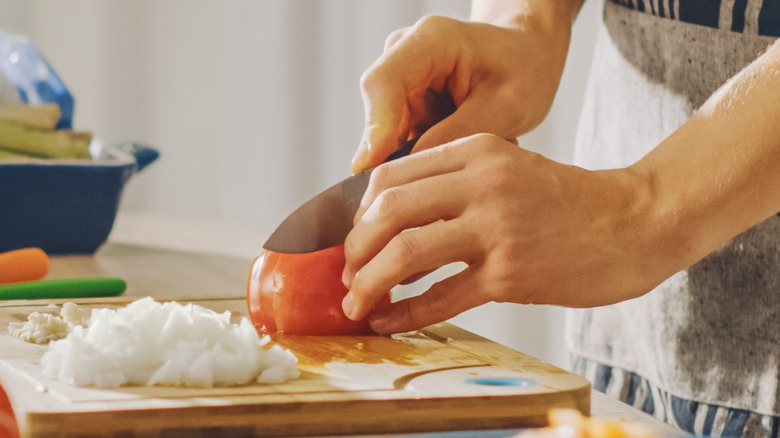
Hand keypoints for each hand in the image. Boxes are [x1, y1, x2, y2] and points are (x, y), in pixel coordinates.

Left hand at [342, 134, 665, 333]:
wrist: (635, 221)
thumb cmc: (567, 201)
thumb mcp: (509, 168)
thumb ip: (456, 183)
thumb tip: (392, 217)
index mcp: (476, 151)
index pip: (389, 177)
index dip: (358, 214)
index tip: (353, 239)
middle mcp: (483, 183)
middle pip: (387, 212)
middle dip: (354, 249)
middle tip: (347, 274)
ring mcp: (497, 228)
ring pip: (406, 254)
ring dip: (369, 282)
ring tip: (357, 302)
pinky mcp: (512, 273)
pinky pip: (442, 297)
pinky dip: (406, 313)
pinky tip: (389, 321)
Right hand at [351, 12, 572, 172]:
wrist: (529, 57)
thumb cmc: (524, 70)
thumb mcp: (504, 107)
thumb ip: (456, 134)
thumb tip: (411, 168)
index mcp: (431, 41)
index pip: (384, 83)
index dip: (374, 128)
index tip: (372, 167)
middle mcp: (405, 54)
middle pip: (379, 114)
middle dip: (400, 154)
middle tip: (448, 178)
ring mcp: (401, 80)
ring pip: (387, 134)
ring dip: (420, 157)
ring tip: (468, 158)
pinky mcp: (403, 103)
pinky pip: (400, 140)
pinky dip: (426, 155)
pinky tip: (459, 152)